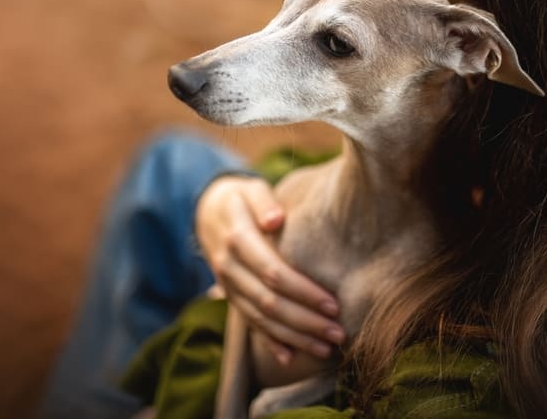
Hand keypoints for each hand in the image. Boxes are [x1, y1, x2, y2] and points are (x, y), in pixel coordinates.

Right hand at [195, 175, 345, 364]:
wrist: (207, 211)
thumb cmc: (241, 198)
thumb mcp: (250, 189)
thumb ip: (263, 202)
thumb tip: (276, 220)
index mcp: (238, 240)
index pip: (273, 273)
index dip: (303, 292)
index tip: (333, 304)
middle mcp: (230, 268)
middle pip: (269, 302)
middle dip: (306, 322)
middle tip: (338, 333)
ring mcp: (229, 286)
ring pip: (261, 319)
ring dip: (294, 337)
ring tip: (326, 348)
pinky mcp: (231, 297)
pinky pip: (250, 323)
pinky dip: (269, 342)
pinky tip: (289, 358)